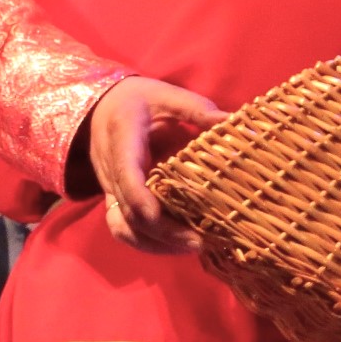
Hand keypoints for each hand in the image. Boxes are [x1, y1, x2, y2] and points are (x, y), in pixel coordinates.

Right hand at [81, 77, 226, 253]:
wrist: (101, 106)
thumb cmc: (139, 99)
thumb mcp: (168, 95)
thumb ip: (199, 111)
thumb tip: (240, 125)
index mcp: (122, 135)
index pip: (126, 173)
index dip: (142, 198)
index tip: (163, 216)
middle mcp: (111, 168)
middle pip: (129, 210)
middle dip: (163, 231)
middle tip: (200, 241)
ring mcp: (110, 188)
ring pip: (123, 227)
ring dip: (155, 243)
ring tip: (191, 246)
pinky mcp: (115, 200)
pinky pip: (124, 229)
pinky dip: (148, 243)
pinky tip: (176, 244)